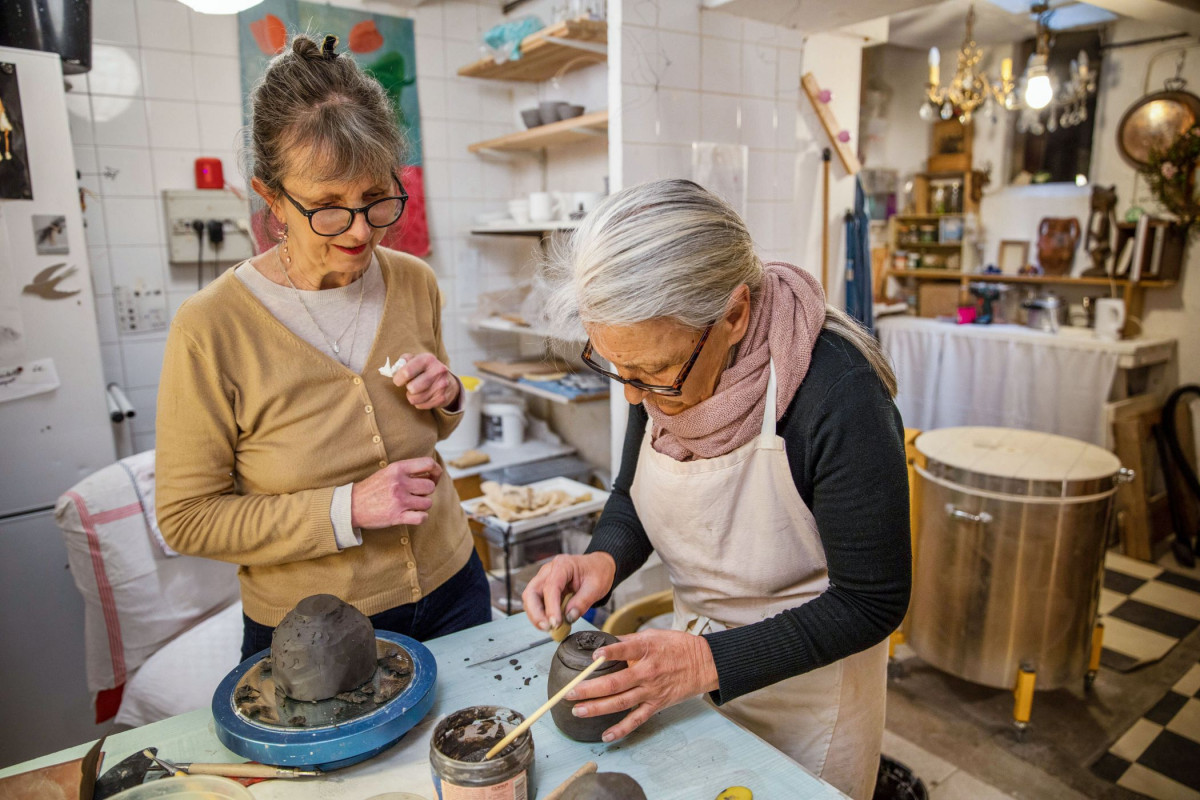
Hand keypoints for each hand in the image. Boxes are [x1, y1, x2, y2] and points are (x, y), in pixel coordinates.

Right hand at [351, 457, 441, 528]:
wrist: (351, 506)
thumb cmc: (372, 488)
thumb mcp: (388, 472)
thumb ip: (407, 470)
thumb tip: (432, 472)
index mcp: (397, 469)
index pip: (428, 464)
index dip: (436, 471)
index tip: (433, 477)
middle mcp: (399, 483)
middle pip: (430, 487)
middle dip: (426, 492)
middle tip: (417, 494)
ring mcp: (399, 500)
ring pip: (427, 503)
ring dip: (422, 505)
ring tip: (411, 505)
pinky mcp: (397, 516)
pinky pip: (422, 518)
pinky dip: (421, 517)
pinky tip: (413, 515)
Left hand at [393, 353, 459, 409]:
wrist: (449, 382)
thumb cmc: (426, 370)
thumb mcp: (416, 359)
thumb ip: (404, 361)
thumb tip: (395, 370)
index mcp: (428, 359)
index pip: (407, 372)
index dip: (398, 378)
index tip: (398, 380)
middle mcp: (437, 371)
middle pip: (412, 388)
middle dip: (408, 388)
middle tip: (410, 385)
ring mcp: (441, 385)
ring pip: (415, 399)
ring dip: (412, 396)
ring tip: (416, 391)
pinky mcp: (442, 398)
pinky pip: (421, 405)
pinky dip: (419, 403)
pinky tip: (423, 396)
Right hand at [522, 552, 615, 631]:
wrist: (599, 566)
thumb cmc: (597, 572)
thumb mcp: (596, 587)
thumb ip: (582, 602)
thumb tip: (569, 617)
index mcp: (563, 565)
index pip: (550, 587)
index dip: (551, 607)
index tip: (555, 623)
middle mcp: (549, 570)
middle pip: (532, 592)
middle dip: (536, 613)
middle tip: (547, 628)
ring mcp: (545, 579)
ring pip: (530, 598)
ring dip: (536, 615)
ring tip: (549, 628)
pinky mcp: (545, 588)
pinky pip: (537, 602)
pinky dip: (541, 614)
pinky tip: (551, 623)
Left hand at [566, 629, 719, 741]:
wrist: (704, 663)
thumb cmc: (677, 646)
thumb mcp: (654, 635)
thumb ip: (628, 640)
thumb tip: (605, 642)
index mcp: (646, 649)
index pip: (625, 650)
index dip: (609, 654)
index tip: (593, 657)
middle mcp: (647, 671)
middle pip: (615, 682)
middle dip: (590, 688)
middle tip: (570, 692)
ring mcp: (651, 690)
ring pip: (620, 702)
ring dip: (597, 708)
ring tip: (577, 711)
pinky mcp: (656, 704)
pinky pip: (637, 719)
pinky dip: (621, 729)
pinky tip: (606, 735)